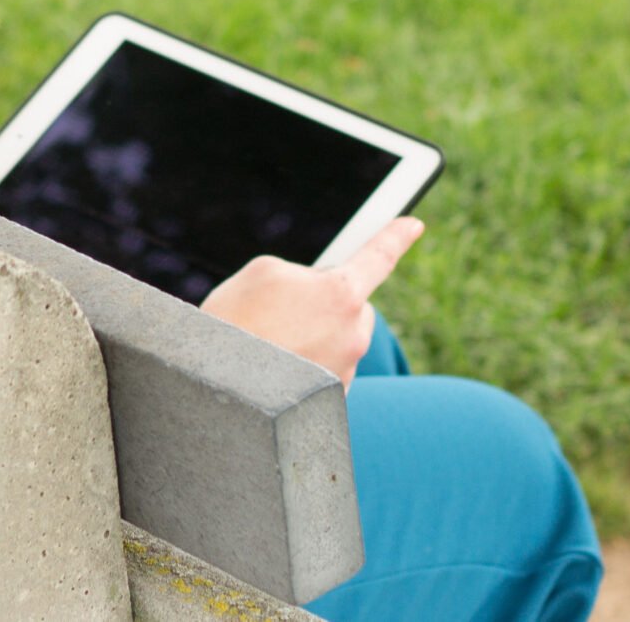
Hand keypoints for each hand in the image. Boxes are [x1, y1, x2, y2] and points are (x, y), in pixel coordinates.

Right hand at [198, 217, 423, 387]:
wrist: (217, 391)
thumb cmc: (235, 324)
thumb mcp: (263, 273)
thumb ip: (302, 273)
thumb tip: (315, 292)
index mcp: (341, 294)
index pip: (379, 256)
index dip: (396, 237)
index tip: (413, 225)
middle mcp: (352, 335)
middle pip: (354, 306)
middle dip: (330, 304)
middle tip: (287, 310)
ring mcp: (345, 373)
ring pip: (339, 341)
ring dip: (316, 338)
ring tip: (271, 345)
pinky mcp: (333, 404)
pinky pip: (327, 372)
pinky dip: (307, 368)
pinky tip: (275, 370)